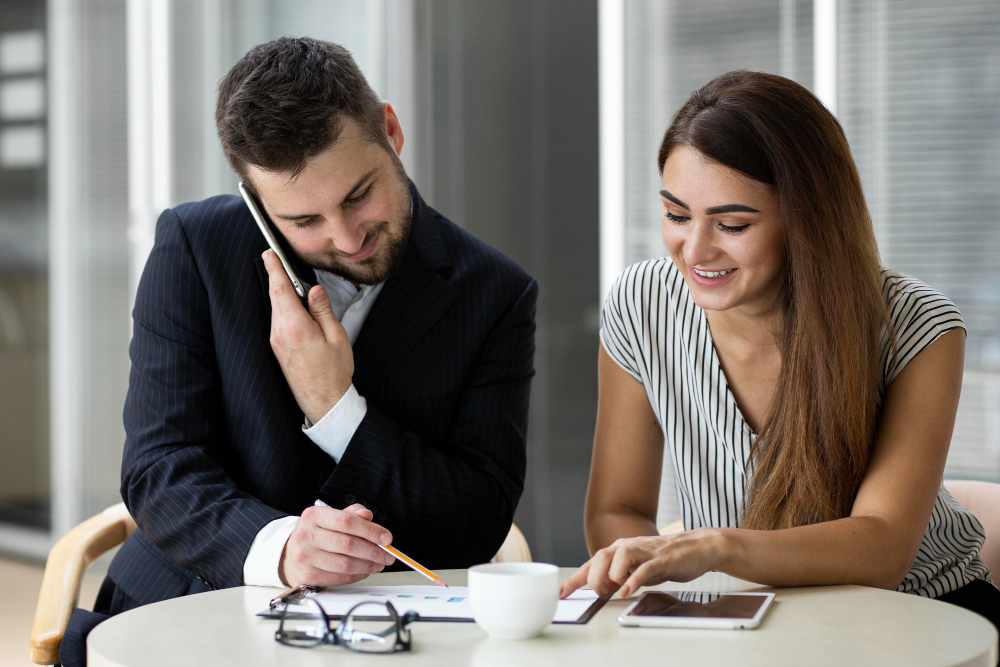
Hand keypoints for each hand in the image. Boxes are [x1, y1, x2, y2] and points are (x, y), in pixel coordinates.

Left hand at [263, 250, 352, 422]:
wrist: (323, 400)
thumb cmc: (333, 371)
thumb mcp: (336, 336)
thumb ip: (323, 310)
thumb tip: (314, 290)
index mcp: (295, 326)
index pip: (280, 290)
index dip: (274, 269)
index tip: (269, 254)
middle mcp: (280, 332)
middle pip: (275, 296)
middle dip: (276, 277)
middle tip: (274, 258)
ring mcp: (276, 341)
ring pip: (276, 308)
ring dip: (283, 294)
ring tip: (295, 287)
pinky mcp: (277, 348)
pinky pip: (279, 320)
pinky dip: (284, 308)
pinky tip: (295, 307)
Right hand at [279, 503, 395, 587]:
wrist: (289, 555)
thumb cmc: (316, 534)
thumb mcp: (331, 517)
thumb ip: (351, 514)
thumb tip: (368, 516)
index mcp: (314, 516)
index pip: (347, 521)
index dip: (371, 530)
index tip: (387, 537)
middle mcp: (306, 535)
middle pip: (348, 545)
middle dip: (374, 551)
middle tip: (388, 554)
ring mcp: (305, 557)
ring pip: (346, 564)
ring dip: (368, 565)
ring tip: (379, 563)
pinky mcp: (308, 576)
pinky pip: (340, 578)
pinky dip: (358, 575)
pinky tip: (365, 570)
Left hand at [558, 529, 726, 598]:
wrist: (698, 547)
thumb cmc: (667, 559)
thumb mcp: (638, 568)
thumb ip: (622, 576)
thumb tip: (606, 588)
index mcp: (621, 549)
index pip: (593, 562)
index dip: (576, 577)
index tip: (562, 591)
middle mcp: (630, 546)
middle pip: (601, 556)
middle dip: (594, 577)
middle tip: (600, 592)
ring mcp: (646, 551)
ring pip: (619, 557)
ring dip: (612, 575)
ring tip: (614, 589)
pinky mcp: (662, 559)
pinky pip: (644, 568)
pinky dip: (633, 579)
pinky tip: (627, 590)